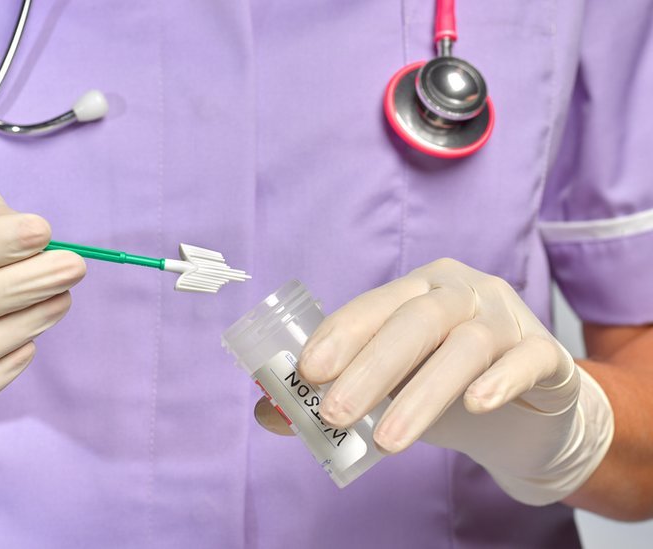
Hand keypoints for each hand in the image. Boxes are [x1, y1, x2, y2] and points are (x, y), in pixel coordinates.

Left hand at [255, 258, 613, 504]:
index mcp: (417, 290)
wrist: (527, 412)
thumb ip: (336, 393)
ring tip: (386, 442)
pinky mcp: (547, 354)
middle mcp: (462, 293)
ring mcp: (507, 318)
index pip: (373, 306)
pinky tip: (476, 405)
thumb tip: (268, 413)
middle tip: (334, 414)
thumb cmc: (444, 387)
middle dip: (370, 368)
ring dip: (422, 395)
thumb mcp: (389, 388)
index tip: (306, 373)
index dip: (339, 336)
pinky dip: (500, 380)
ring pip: (465, 346)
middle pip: (415, 321)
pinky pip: (527, 359)